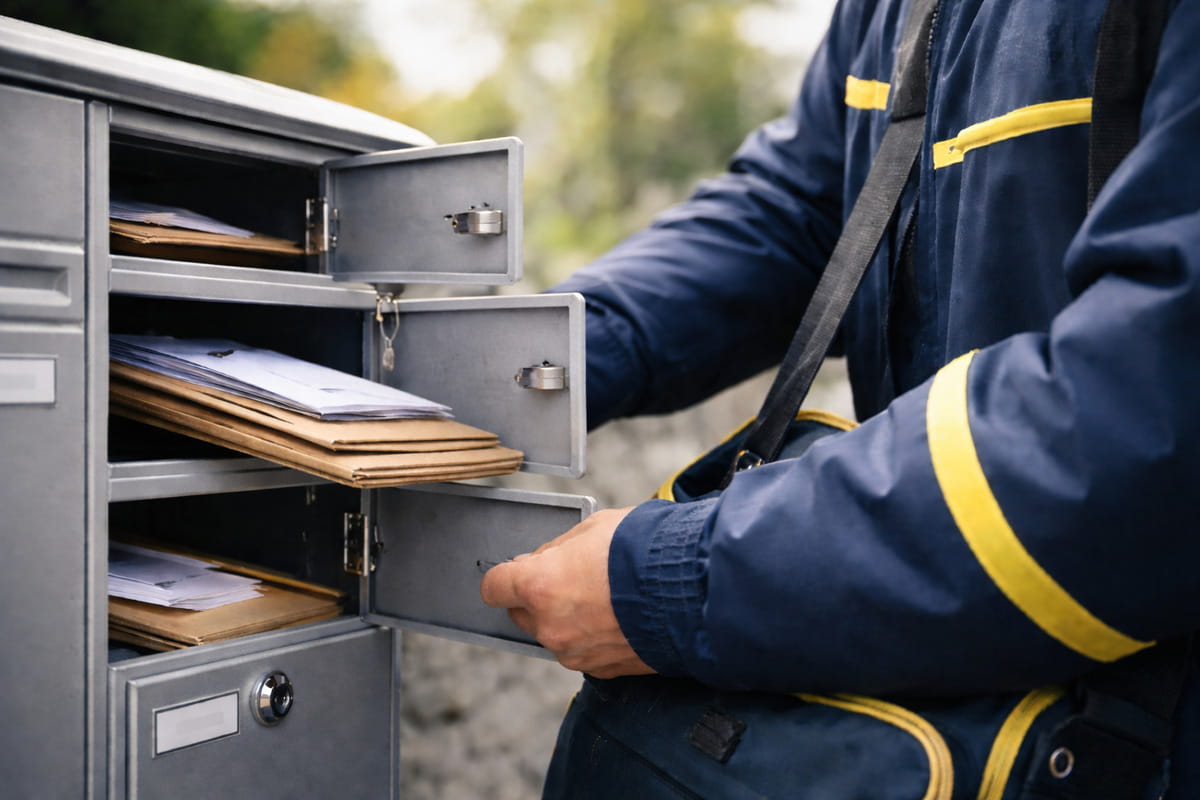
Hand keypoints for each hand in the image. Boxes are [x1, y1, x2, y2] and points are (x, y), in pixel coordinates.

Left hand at [479, 507, 655, 678]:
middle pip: (521, 614)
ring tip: (604, 595)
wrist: (695, 591)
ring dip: (567, 618)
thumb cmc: (646, 552)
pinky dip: (593, 637)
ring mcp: (576, 652)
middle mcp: (551, 625)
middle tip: (570, 576)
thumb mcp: (593, 528)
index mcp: (540, 586)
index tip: (515, 572)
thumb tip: (541, 560)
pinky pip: (584, 651)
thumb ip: (557, 549)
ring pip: (555, 635)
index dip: (504, 576)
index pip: (494, 587)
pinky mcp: (602, 670)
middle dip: (537, 597)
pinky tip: (618, 616)